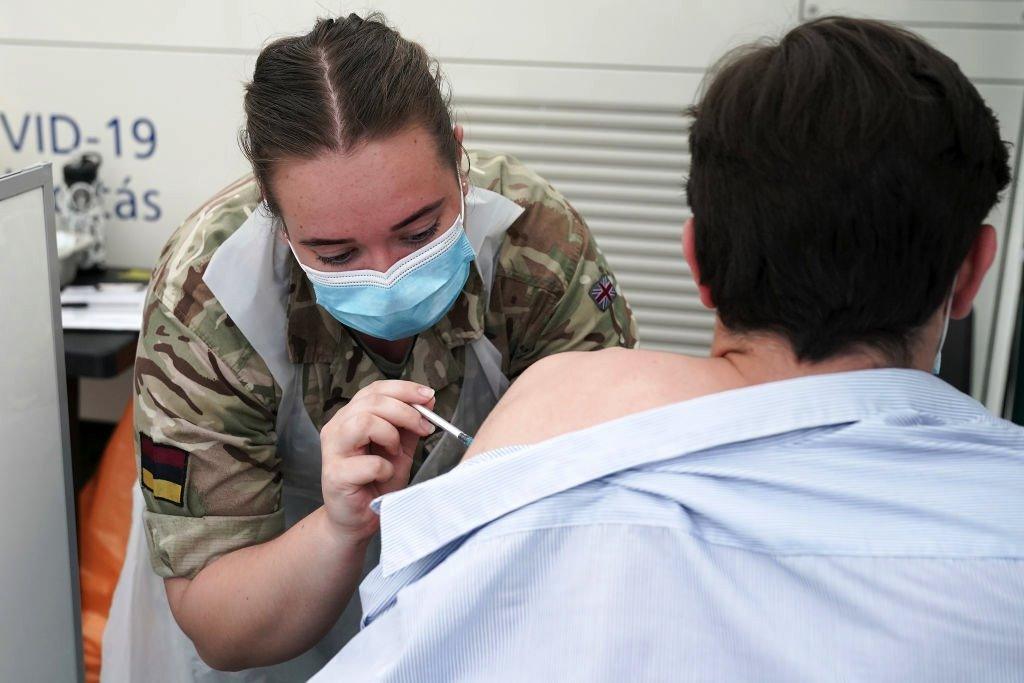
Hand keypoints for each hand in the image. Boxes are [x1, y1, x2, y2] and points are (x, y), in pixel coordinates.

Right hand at [319, 380, 436, 541]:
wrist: (358, 519)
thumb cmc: (377, 483)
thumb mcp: (400, 449)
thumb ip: (410, 425)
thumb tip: (428, 400)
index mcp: (350, 416)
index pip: (375, 389)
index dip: (404, 389)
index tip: (429, 396)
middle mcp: (337, 428)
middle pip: (372, 402)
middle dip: (406, 412)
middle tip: (424, 428)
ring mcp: (333, 451)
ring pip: (364, 422)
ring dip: (390, 435)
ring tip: (396, 452)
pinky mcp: (335, 475)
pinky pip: (369, 462)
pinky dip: (385, 469)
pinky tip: (383, 476)